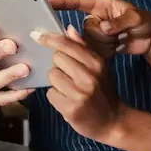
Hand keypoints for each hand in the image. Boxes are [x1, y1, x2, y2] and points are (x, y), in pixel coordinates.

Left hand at [32, 26, 126, 143]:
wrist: (113, 121)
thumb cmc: (103, 91)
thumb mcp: (99, 67)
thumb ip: (83, 47)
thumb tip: (68, 29)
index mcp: (96, 63)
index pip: (67, 45)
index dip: (50, 39)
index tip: (37, 36)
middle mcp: (89, 77)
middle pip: (56, 58)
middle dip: (59, 65)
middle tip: (69, 74)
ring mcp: (79, 94)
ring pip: (52, 76)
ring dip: (57, 82)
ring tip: (69, 89)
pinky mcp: (70, 109)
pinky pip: (50, 94)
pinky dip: (56, 97)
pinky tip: (67, 100)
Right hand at [49, 0, 150, 58]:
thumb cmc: (145, 21)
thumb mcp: (136, 18)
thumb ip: (119, 22)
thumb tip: (103, 28)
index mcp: (101, 5)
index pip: (77, 2)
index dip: (62, 3)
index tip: (48, 3)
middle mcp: (96, 18)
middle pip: (84, 28)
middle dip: (101, 34)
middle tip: (118, 33)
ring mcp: (97, 33)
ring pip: (89, 42)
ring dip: (106, 43)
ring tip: (120, 39)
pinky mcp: (99, 46)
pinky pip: (94, 51)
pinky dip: (107, 51)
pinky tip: (118, 47)